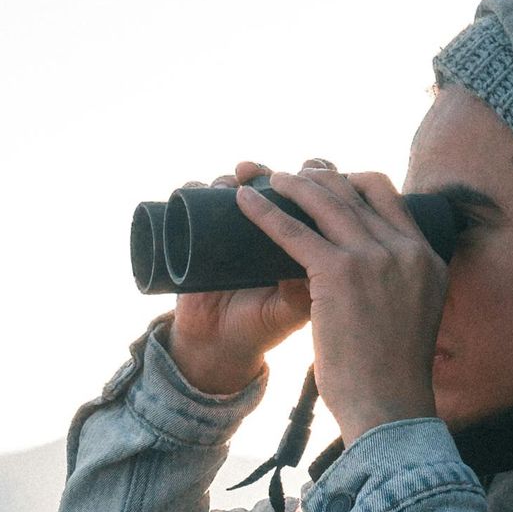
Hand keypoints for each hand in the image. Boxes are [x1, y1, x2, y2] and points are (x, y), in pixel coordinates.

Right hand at [165, 162, 311, 397]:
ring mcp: (233, 228)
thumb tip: (318, 261)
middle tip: (269, 173)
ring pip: (237, 183)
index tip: (309, 167)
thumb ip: (306, 290)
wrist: (219, 344)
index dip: (312, 176)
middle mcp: (266, 227)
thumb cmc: (262, 326)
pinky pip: (194, 201)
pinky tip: (199, 188)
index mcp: (298, 238)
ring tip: (240, 177)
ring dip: (240, 173)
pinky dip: (195, 189)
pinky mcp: (198, 234)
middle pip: (274, 181)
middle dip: (272, 171)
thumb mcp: (290, 311)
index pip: (310, 195)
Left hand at [236, 162, 445, 442]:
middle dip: (321, 177)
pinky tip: (245, 201)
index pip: (389, 198)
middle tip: (294, 176)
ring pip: (326, 201)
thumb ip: (403, 291)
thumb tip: (385, 285)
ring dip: (293, 184)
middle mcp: (405, 250)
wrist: (390, 408)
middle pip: (356, 191)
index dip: (354, 182)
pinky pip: (294, 231)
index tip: (332, 182)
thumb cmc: (394, 378)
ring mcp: (373, 258)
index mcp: (426, 258)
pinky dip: (265, 211)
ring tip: (269, 179)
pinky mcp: (339, 273)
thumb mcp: (415, 319)